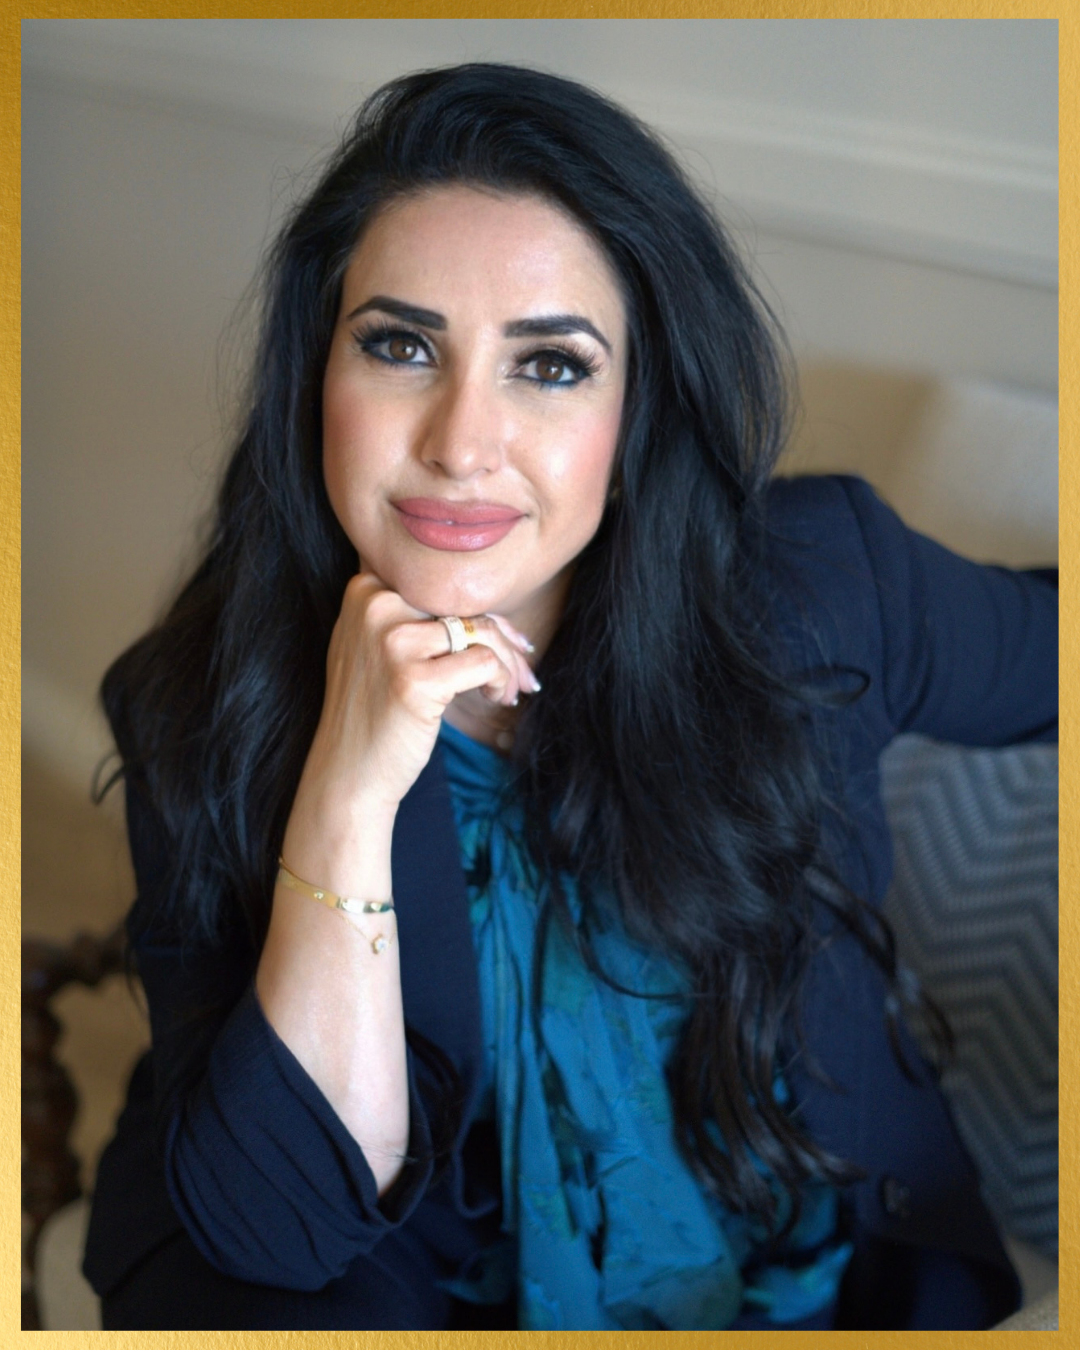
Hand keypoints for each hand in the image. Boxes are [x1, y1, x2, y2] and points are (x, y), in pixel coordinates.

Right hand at [289, 572, 536, 831]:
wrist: (348, 771)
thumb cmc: (374, 710)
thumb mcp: (378, 645)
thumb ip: (417, 617)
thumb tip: (494, 612)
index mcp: (365, 589)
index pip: (445, 586)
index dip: (482, 614)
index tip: (506, 640)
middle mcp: (374, 605)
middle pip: (467, 605)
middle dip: (505, 639)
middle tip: (522, 671)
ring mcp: (393, 641)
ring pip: (482, 631)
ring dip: (509, 664)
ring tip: (510, 690)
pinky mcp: (414, 679)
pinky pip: (484, 662)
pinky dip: (501, 681)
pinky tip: (497, 699)